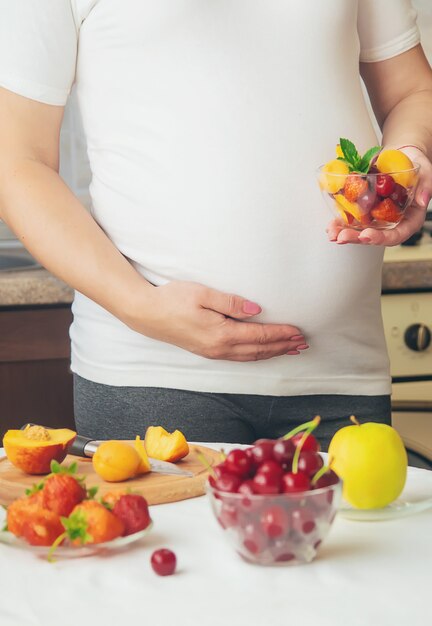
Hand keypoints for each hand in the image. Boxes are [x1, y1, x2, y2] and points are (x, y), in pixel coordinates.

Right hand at [127, 281, 306, 361]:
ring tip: (290, 349)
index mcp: (222, 334)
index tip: (298, 331)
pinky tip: (262, 352)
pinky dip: (256, 355)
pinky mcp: (208, 352)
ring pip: (250, 356)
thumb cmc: (173, 299)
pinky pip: (240, 357)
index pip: (259, 336)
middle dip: (282, 346)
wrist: (146, 314)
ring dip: (272, 353)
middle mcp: (220, 348)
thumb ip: (231, 302)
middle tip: (303, 343)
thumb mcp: (203, 294)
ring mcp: (213, 352)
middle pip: (259, 350)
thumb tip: (256, 310)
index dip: (281, 334)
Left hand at [326, 146, 431, 245]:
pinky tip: (330, 226)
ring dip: (344, 234)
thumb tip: (423, 199)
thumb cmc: (416, 166)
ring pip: (360, 231)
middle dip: (356, 238)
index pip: (396, 235)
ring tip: (331, 233)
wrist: (402, 156)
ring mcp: (377, 219)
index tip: (366, 235)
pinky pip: (352, 220)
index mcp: (409, 220)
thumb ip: (426, 186)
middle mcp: (391, 223)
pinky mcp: (365, 212)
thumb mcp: (426, 173)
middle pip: (374, 236)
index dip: (381, 238)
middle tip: (342, 236)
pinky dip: (340, 223)